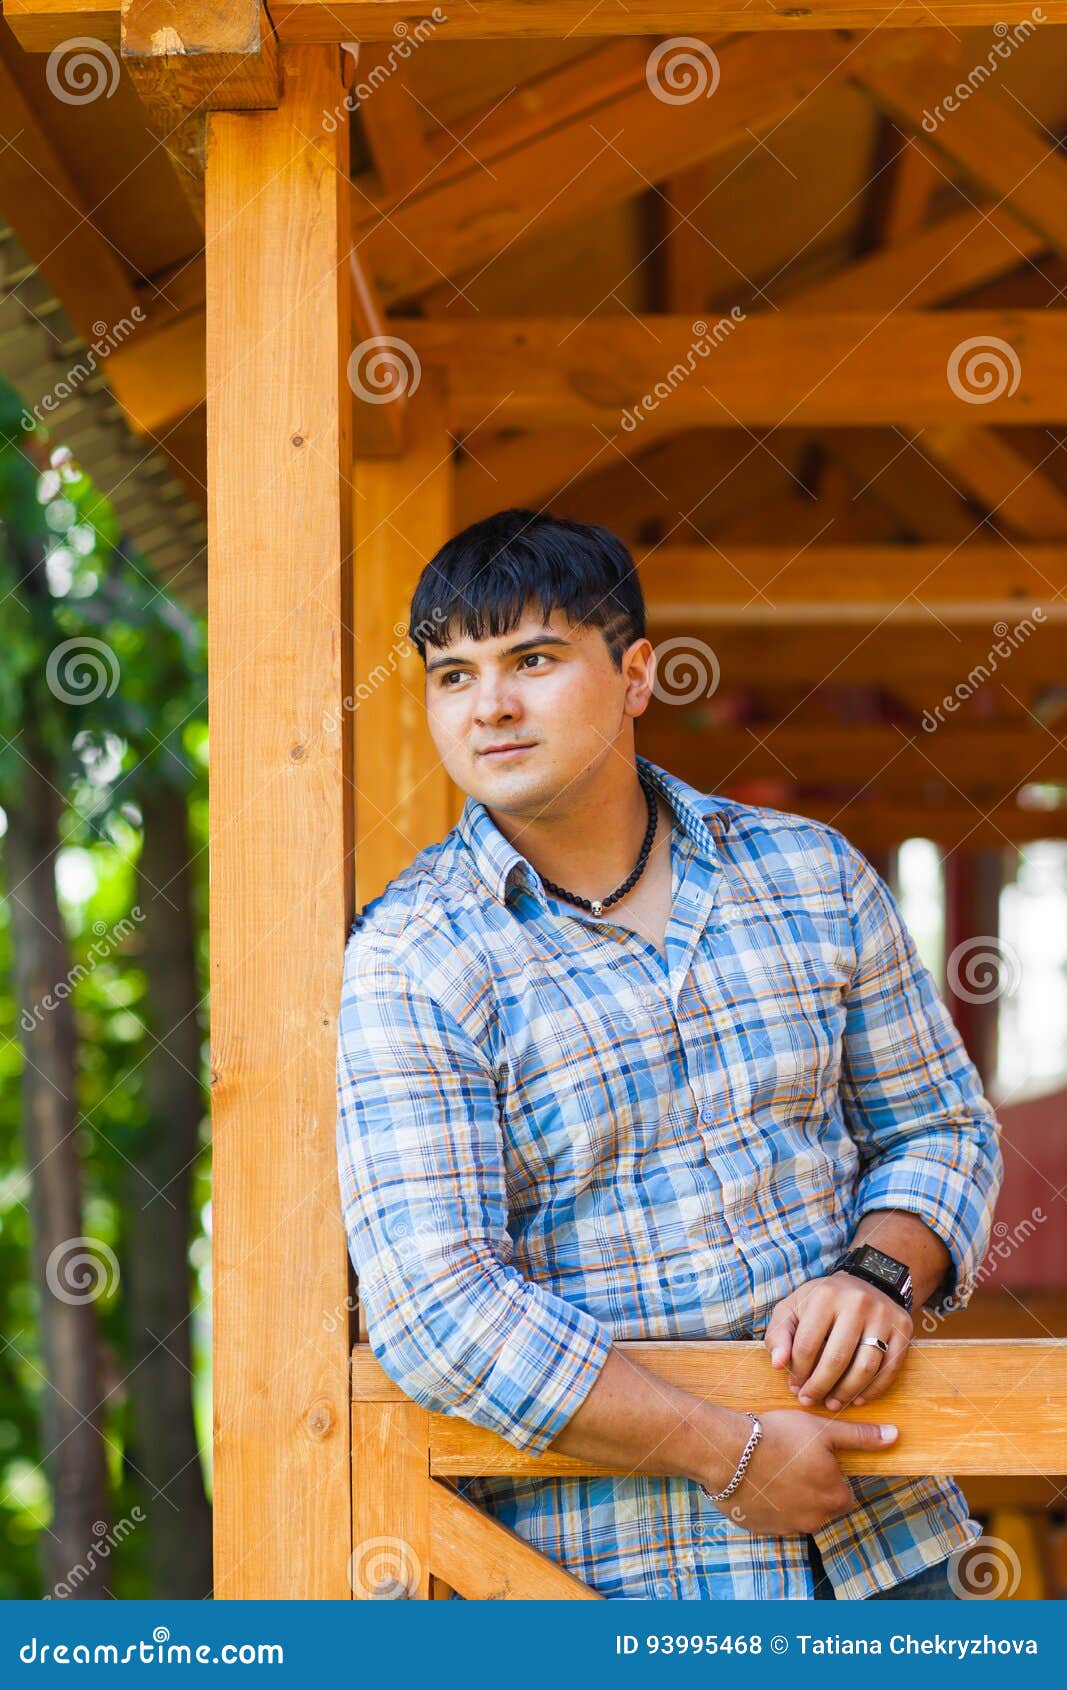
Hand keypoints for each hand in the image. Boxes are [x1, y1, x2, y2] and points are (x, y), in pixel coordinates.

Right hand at [707, 1409, 898, 1535]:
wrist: (728, 1453)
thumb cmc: (778, 1436)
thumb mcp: (822, 1430)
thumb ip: (860, 1436)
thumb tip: (895, 1435)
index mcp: (834, 1496)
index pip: (844, 1495)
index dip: (831, 1477)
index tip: (814, 1460)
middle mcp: (815, 1519)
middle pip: (822, 1507)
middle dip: (811, 1490)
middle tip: (792, 1462)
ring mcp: (786, 1527)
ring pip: (797, 1515)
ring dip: (790, 1499)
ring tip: (772, 1470)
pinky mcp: (762, 1530)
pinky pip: (773, 1520)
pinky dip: (769, 1506)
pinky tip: (758, 1482)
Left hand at [763, 1272, 912, 1410]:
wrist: (866, 1281)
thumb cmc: (821, 1302)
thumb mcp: (793, 1308)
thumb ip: (779, 1334)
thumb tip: (778, 1364)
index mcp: (825, 1295)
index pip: (807, 1344)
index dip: (798, 1372)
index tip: (794, 1387)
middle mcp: (857, 1302)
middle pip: (837, 1359)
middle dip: (820, 1386)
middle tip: (810, 1400)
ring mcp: (883, 1315)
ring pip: (865, 1368)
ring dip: (846, 1393)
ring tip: (832, 1403)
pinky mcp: (903, 1328)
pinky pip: (890, 1369)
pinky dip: (873, 1390)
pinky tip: (857, 1399)